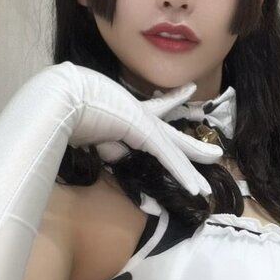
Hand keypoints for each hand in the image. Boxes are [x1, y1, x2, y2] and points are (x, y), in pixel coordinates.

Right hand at [59, 67, 222, 196]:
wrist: (63, 97)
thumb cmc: (69, 110)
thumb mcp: (93, 133)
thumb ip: (110, 144)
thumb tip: (119, 153)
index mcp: (127, 112)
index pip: (156, 108)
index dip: (173, 100)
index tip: (189, 89)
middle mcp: (140, 114)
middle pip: (174, 134)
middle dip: (194, 147)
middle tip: (216, 154)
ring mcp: (145, 122)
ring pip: (176, 149)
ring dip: (194, 169)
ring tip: (210, 186)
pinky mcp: (145, 131)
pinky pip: (168, 158)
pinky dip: (182, 175)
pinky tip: (196, 190)